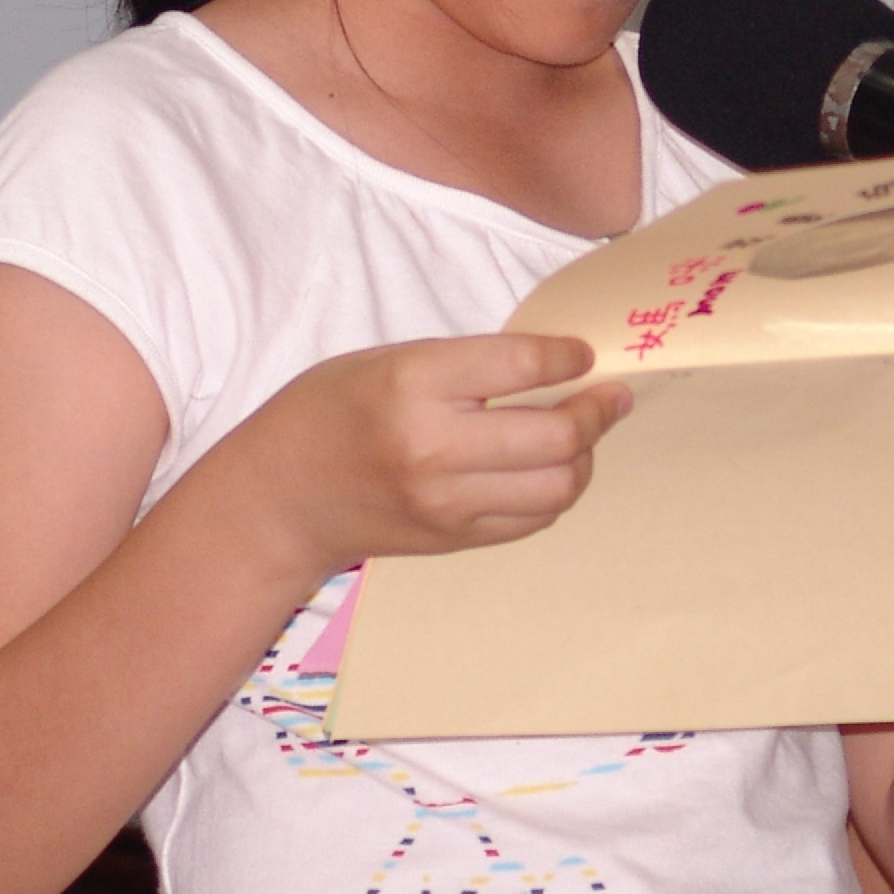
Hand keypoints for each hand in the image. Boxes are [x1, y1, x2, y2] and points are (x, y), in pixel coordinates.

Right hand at [225, 333, 630, 577]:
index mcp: (412, 383)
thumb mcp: (386, 358)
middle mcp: (434, 447)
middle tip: (612, 396)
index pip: (520, 366)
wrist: (281, 498)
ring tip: (586, 432)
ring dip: (586, 456)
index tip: (582, 354)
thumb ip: (464, 362)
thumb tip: (550, 362)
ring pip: (556, 485)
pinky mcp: (453, 539)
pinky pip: (532, 519)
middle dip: (598, 411)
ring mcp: (446, 502)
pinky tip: (553, 468)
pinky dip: (556, 491)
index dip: (567, 357)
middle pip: (554, 434)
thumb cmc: (329, 411)